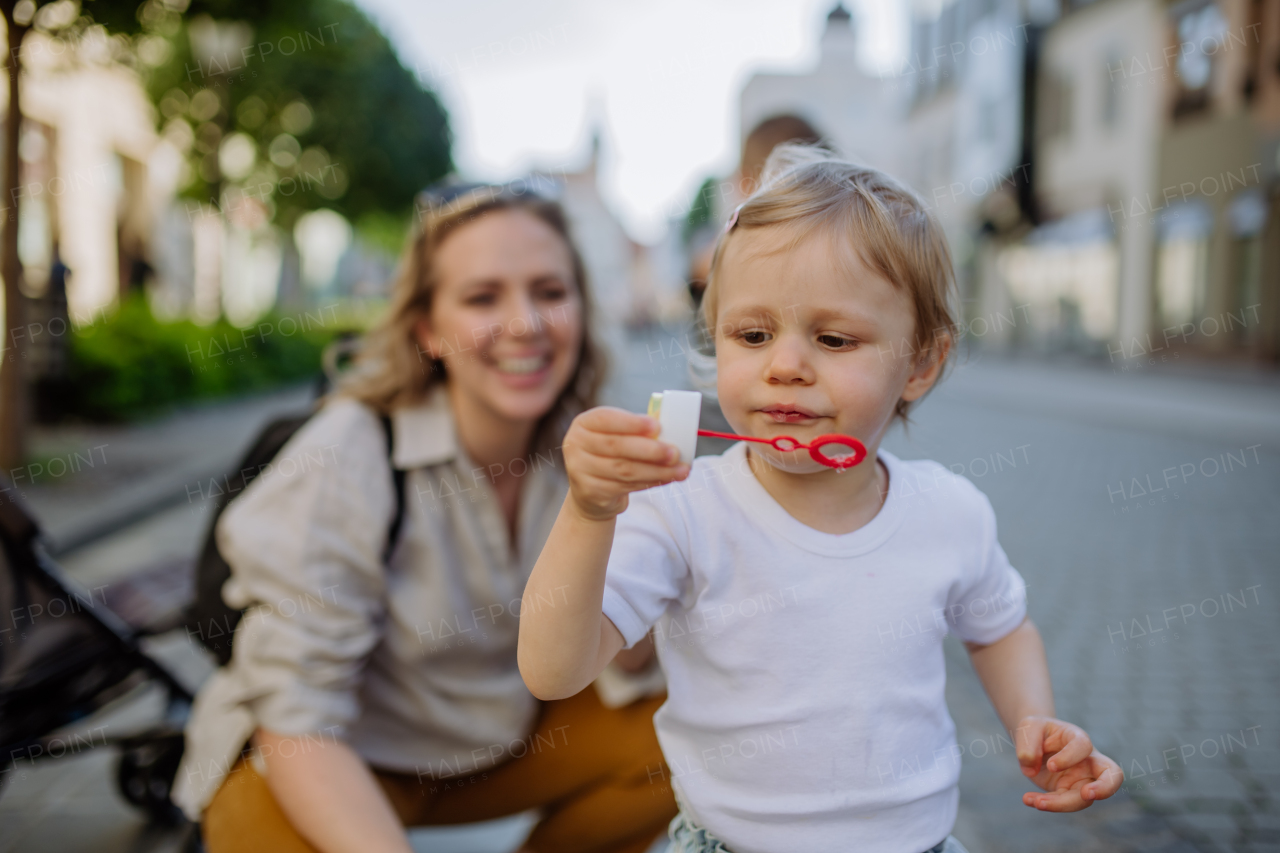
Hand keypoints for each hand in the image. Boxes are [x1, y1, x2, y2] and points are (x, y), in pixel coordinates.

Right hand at [562, 407, 689, 521]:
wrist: (590, 490)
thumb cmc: (610, 454)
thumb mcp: (617, 435)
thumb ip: (637, 429)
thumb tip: (669, 428)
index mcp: (583, 423)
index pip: (606, 419)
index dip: (632, 423)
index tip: (658, 427)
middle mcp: (575, 445)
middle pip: (616, 447)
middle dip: (650, 450)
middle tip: (675, 452)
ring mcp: (580, 470)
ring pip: (624, 470)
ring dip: (657, 470)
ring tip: (680, 469)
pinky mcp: (591, 492)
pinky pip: (626, 486)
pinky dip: (650, 482)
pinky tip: (667, 478)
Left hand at [1015, 716, 1122, 811]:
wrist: (1033, 743)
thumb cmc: (1035, 731)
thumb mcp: (1027, 727)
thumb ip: (1028, 742)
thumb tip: (1030, 767)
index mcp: (1078, 738)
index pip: (1084, 747)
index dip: (1070, 757)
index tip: (1051, 766)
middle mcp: (1087, 760)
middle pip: (1112, 776)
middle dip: (1105, 788)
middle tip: (1087, 794)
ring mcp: (1081, 779)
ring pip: (1084, 799)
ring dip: (1061, 804)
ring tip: (1037, 803)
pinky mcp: (1069, 792)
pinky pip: (1064, 803)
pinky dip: (1047, 804)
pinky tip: (1028, 800)